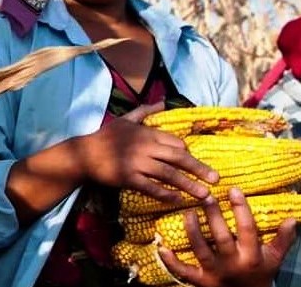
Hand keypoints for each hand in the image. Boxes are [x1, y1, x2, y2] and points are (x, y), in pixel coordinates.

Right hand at [79, 102, 219, 204]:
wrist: (84, 154)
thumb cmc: (105, 136)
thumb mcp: (125, 119)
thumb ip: (145, 111)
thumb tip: (163, 101)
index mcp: (146, 133)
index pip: (175, 143)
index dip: (187, 154)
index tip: (195, 164)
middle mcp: (144, 147)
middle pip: (178, 158)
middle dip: (199, 169)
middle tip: (216, 179)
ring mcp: (136, 163)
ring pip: (168, 174)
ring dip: (188, 185)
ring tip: (204, 195)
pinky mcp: (128, 177)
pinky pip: (151, 187)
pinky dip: (165, 194)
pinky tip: (177, 199)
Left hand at [159, 187, 296, 286]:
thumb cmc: (260, 275)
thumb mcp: (274, 259)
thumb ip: (283, 240)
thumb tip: (292, 219)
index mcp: (252, 256)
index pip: (247, 229)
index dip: (241, 209)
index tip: (233, 189)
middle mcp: (233, 263)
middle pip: (222, 237)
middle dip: (214, 215)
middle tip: (205, 195)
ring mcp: (215, 273)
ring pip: (201, 250)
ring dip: (192, 231)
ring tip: (187, 212)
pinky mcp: (200, 281)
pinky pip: (183, 271)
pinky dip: (171, 260)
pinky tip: (162, 247)